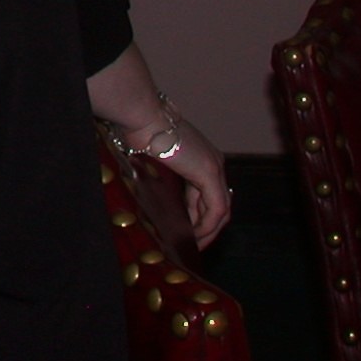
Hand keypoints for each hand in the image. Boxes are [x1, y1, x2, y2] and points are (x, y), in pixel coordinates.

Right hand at [116, 104, 230, 247]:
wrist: (143, 115)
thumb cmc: (139, 130)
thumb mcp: (152, 159)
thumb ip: (160, 177)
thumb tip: (149, 195)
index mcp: (201, 158)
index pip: (207, 194)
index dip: (199, 216)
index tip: (186, 231)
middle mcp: (213, 163)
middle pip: (218, 204)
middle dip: (206, 227)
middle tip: (193, 245)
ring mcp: (214, 168)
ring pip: (221, 210)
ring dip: (208, 231)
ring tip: (192, 245)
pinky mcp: (210, 174)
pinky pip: (216, 209)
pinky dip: (207, 226)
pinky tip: (193, 236)